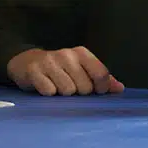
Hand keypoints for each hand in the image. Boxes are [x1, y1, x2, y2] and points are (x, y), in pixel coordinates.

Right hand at [7, 47, 125, 95]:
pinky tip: (45, 87)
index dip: (101, 89)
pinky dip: (48, 94)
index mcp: (82, 53)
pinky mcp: (34, 71)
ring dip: (62, 94)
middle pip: (85, 88)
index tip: (95, 92)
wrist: (27, 62)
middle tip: (70, 87)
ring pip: (67, 91)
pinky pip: (49, 92)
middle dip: (78, 93)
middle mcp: (67, 54)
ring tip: (57, 86)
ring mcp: (50, 61)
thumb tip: (120, 89)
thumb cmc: (60, 69)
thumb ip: (102, 79)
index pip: (101, 74)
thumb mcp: (81, 69)